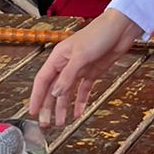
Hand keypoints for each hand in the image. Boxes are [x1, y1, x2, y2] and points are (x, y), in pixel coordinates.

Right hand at [28, 8, 139, 129]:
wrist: (120, 29)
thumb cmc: (98, 34)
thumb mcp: (81, 56)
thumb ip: (67, 76)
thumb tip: (55, 93)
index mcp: (58, 57)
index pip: (42, 80)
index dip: (36, 96)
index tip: (33, 112)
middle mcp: (66, 64)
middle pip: (53, 89)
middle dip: (48, 107)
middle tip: (45, 124)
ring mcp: (79, 69)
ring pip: (66, 92)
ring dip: (63, 107)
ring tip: (60, 123)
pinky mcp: (92, 72)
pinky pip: (82, 90)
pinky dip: (80, 102)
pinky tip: (78, 113)